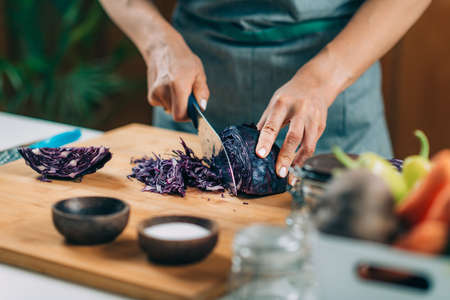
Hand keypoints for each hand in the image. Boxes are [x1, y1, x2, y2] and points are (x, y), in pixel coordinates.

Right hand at [145, 32, 208, 120]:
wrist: (162, 48)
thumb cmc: (183, 60)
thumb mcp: (198, 73)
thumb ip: (202, 92)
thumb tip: (202, 107)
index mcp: (177, 85)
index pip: (179, 115)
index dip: (188, 116)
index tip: (194, 109)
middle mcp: (163, 91)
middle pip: (176, 113)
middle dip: (185, 108)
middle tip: (189, 93)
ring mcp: (155, 94)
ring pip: (171, 109)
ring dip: (177, 103)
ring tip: (178, 86)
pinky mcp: (151, 96)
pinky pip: (164, 105)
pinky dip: (169, 100)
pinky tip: (170, 87)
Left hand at [256, 64, 337, 178]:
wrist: (316, 83)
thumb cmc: (290, 95)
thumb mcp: (275, 102)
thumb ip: (265, 121)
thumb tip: (253, 142)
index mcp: (283, 103)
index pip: (273, 124)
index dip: (266, 140)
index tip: (260, 154)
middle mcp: (300, 110)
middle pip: (293, 137)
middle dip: (285, 156)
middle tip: (279, 173)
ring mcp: (313, 118)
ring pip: (308, 144)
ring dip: (298, 161)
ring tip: (289, 175)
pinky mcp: (322, 125)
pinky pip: (313, 144)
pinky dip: (304, 157)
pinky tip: (296, 166)